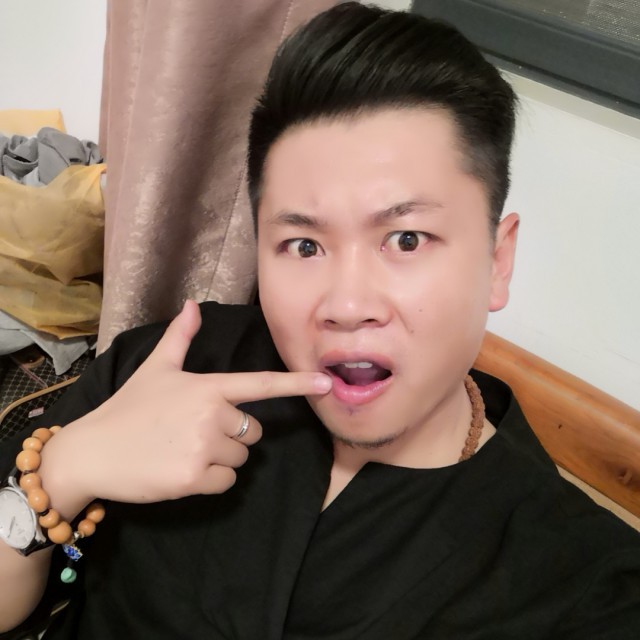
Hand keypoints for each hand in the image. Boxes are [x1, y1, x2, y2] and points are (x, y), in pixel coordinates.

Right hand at [39, 301, 331, 515]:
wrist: (92, 452)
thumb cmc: (128, 408)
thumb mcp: (155, 368)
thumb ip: (180, 337)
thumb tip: (192, 304)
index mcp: (208, 387)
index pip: (261, 384)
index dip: (297, 384)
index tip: (326, 383)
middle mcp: (211, 414)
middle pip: (254, 431)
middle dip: (234, 434)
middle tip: (197, 432)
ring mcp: (203, 447)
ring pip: (241, 456)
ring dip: (222, 457)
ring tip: (185, 449)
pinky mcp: (194, 478)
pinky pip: (227, 481)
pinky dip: (212, 480)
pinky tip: (183, 470)